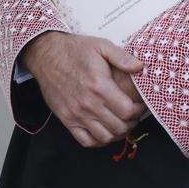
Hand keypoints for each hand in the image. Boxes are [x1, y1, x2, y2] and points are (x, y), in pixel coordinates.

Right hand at [21, 31, 145, 147]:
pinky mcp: (67, 120)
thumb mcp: (101, 46)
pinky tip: (106, 131)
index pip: (127, 111)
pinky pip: (86, 141)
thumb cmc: (74, 50)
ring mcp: (76, 114)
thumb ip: (122, 57)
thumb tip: (140, 66)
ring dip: (118, 133)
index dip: (138, 110)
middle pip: (119, 127)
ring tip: (123, 123)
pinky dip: (99, 141)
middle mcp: (88, 104)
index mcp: (99, 86)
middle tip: (135, 114)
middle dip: (132, 122)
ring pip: (105, 137)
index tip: (140, 104)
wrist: (47, 55)